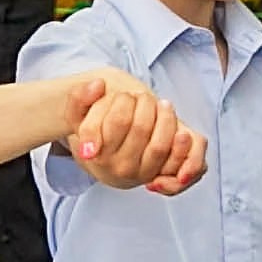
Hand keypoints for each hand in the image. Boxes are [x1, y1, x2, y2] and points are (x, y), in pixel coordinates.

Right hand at [62, 74, 208, 194]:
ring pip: (160, 144)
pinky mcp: (161, 176)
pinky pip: (178, 164)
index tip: (124, 96)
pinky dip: (184, 149)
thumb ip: (79, 98)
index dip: (124, 101)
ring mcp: (142, 175)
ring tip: (162, 105)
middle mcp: (119, 169)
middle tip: (143, 97)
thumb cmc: (96, 133)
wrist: (106, 160)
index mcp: (98, 155)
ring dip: (166, 117)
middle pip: (141, 129)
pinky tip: (181, 132)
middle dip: (145, 104)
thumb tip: (97, 85)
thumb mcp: (78, 116)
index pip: (118, 120)